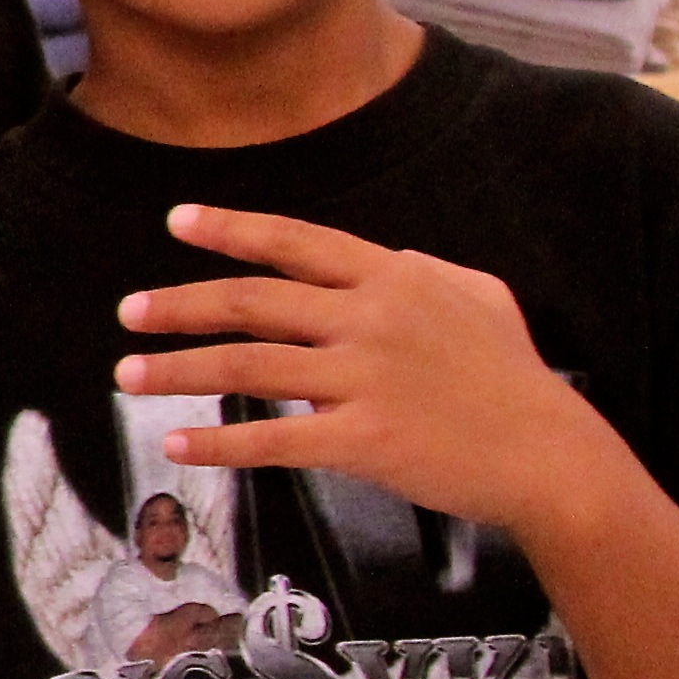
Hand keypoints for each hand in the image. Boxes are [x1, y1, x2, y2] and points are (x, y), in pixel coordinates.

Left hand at [119, 206, 640, 542]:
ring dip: (176, 369)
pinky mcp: (362, 440)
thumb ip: (424, 272)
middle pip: (252, 302)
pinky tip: (177, 444)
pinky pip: (271, 438)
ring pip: (246, 366)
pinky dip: (217, 442)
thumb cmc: (515, 379)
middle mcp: (370, 320)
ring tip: (126, 377)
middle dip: (180, 305)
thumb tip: (384, 257)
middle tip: (127, 311)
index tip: (177, 221)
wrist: (552, 457)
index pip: (294, 242)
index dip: (230, 229)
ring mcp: (364, 380)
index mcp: (393, 279)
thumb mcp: (481, 300)